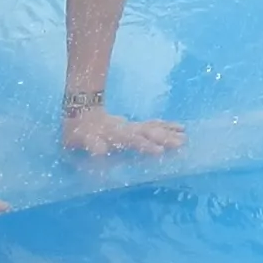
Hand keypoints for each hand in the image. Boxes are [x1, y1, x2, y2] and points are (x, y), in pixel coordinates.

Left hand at [62, 102, 185, 158]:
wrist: (81, 111)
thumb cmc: (78, 132)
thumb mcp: (78, 140)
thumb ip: (90, 144)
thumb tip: (100, 152)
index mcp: (113, 134)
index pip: (131, 140)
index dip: (144, 145)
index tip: (158, 151)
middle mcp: (125, 129)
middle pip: (147, 133)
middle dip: (163, 138)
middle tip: (180, 144)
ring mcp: (131, 126)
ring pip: (152, 128)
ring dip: (168, 133)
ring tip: (184, 137)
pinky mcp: (135, 126)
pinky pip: (153, 125)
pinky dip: (166, 126)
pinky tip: (180, 128)